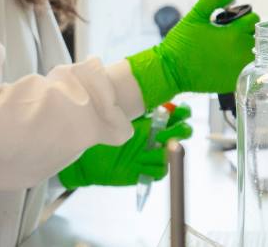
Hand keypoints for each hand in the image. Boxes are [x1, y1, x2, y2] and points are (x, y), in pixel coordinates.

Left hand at [57, 105, 192, 188]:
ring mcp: (150, 155)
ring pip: (173, 154)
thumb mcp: (113, 118)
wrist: (86, 160)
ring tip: (162, 146)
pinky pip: (159, 172)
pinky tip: (150, 164)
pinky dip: (158, 168)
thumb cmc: (99, 135)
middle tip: (174, 130)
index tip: (180, 110)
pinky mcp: (144, 172)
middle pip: (180, 133)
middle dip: (181, 130)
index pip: (175, 115)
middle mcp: (154, 138)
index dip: (182, 113)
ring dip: (170, 150)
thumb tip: (138, 95)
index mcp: (150, 122)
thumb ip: (127, 108)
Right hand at [128, 0, 259, 108]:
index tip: (233, 22)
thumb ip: (211, 1)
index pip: (254, 19)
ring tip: (229, 51)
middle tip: (229, 37)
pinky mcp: (236, 81)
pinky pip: (248, 70)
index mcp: (233, 34)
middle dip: (246, 34)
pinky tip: (227, 64)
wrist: (171, 71)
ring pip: (255, 54)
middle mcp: (240, 51)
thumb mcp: (193, 17)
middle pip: (257, 37)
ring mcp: (240, 68)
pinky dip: (242, 66)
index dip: (244, 18)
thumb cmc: (180, 45)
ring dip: (246, 50)